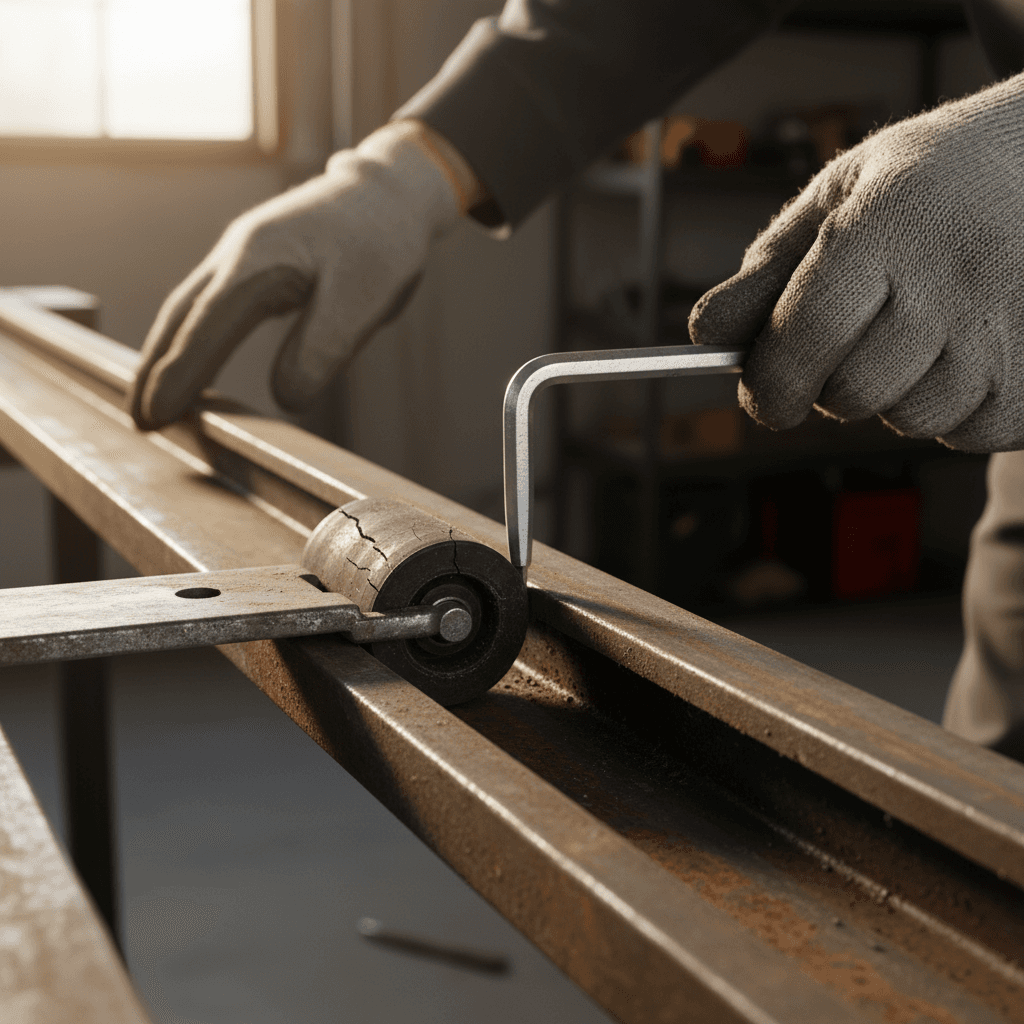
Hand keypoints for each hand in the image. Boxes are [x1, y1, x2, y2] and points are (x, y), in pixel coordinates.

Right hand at [129, 121, 469, 428]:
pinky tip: (187, 361)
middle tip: (139, 423)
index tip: (156, 416)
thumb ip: (323, 347)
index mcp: (258, 261)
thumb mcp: (365, 299)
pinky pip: (208, 304)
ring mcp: (241, 254)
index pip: (207, 327)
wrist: (390, 193)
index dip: (180, 374)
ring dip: (166, 354)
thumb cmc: (381, 244)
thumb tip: (286, 398)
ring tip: (152, 401)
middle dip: (156, 370)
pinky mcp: (253, 263)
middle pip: (180, 317)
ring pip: (188, 309)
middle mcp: (237, 254)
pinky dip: (190, 337)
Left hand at [689, 74, 1023, 452]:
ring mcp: (1010, 330)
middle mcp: (953, 278)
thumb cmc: (932, 181)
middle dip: (833, 383)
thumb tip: (705, 335)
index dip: (769, 386)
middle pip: (850, 395)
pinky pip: (968, 432)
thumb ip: (768, 268)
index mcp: (887, 225)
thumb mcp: (842, 196)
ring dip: (897, 395)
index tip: (763, 397)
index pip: (802, 341)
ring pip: (909, 420)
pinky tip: (973, 349)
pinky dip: (956, 408)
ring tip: (926, 332)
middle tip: (856, 341)